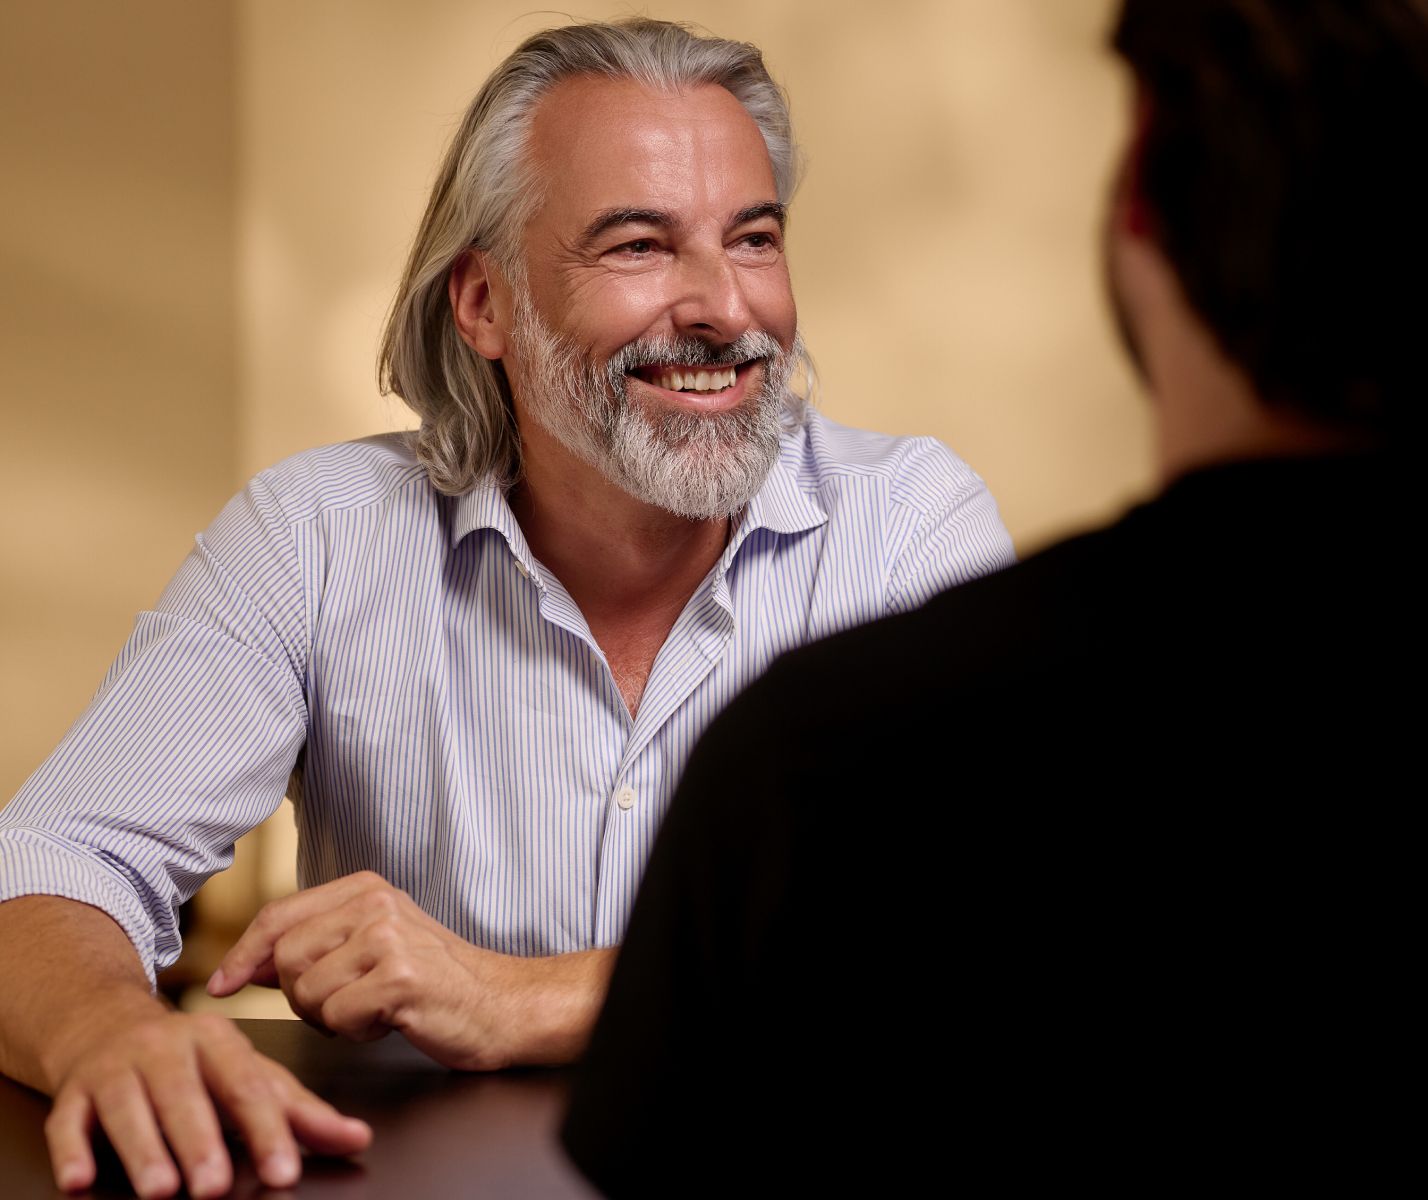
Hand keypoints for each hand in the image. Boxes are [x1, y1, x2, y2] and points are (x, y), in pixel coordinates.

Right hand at [45, 1007, 369, 1198]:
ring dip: (144, 1151)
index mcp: (218, 1040)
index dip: (266, 1130)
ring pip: (129, 1109)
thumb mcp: (246, 1074)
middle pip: (186, 1097)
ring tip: (161, 1190)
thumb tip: (357, 1138)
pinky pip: (69, 1121)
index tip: (283, 1171)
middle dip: (201, 1143)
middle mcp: (167, 1048)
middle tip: (215, 1188)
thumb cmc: (192, 1063)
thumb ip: (298, 1110)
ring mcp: (117, 1068)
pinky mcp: (74, 1092)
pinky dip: (73, 1150)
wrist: (108, 1026)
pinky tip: (80, 1179)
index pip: (248, 1086)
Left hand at [208, 871, 612, 1068]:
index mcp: (365, 888)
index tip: (222, 985)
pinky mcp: (400, 975)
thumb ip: (317, 946)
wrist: (501, 1004)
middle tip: (345, 1005)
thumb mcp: (373, 946)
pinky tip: (390, 1020)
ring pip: (308, 991)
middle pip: (286, 957)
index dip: (243, 955)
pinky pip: (338, 1016)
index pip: (278, 916)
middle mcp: (375, 902)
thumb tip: (250, 964)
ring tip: (374, 1009)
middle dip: (301, 997)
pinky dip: (356, 1031)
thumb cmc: (435, 983)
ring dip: (332, 1017)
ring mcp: (388, 935)